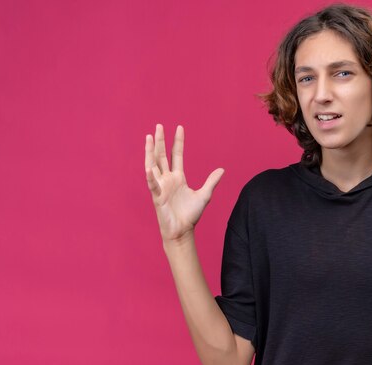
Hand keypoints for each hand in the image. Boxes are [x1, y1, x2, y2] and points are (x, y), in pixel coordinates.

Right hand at [144, 124, 223, 241]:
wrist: (182, 231)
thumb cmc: (190, 215)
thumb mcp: (204, 195)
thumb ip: (211, 181)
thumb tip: (222, 169)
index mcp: (178, 178)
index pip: (176, 155)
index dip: (178, 142)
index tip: (179, 128)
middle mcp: (167, 179)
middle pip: (162, 156)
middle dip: (160, 141)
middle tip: (159, 126)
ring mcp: (161, 187)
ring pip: (153, 165)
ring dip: (150, 152)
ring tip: (149, 137)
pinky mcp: (157, 197)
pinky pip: (152, 185)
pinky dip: (150, 177)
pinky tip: (149, 167)